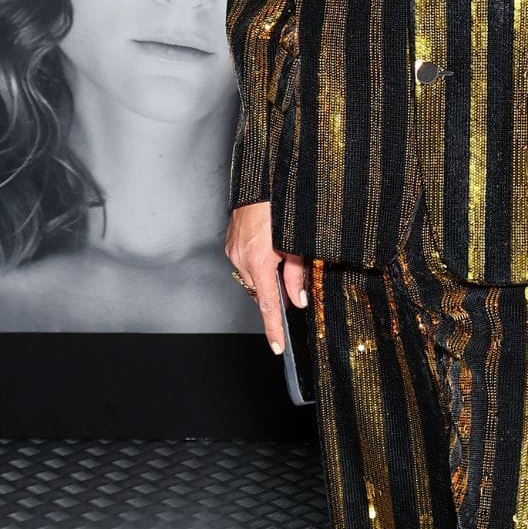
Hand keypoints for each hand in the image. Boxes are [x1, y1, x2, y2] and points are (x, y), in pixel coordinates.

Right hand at [225, 199, 308, 352]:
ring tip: (279, 253)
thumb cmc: (282, 208)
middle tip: (290, 276)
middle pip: (260, 291)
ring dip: (266, 274)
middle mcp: (242, 258)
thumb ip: (296, 275)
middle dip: (275, 291)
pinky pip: (244, 263)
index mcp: (260, 261)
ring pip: (252, 277)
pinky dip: (257, 263)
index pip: (268, 305)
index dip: (274, 328)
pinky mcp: (230, 244)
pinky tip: (266, 246)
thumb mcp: (298, 244)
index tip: (277, 346)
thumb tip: (297, 300)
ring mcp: (233, 251)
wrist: (261, 182)